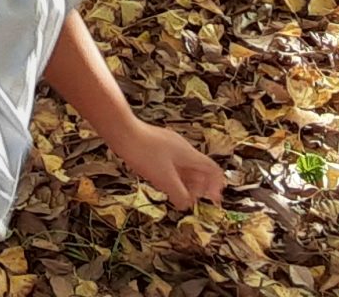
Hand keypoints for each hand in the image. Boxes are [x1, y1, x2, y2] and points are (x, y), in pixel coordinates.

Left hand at [111, 120, 225, 209]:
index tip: (212, 199)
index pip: (212, 169)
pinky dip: (173, 175)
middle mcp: (182, 148)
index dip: (216, 185)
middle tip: (192, 200)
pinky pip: (172, 163)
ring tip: (179, 195)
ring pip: (185, 166)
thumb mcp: (164, 179)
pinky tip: (164, 183)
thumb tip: (186, 205)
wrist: (122, 131)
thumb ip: (179, 195)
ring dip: (186, 182)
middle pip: (199, 169)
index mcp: (188, 154)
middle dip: (199, 186)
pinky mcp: (157, 146)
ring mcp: (169, 146)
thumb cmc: (143, 152)